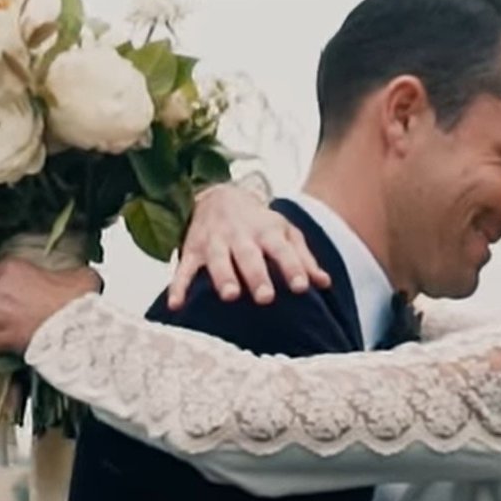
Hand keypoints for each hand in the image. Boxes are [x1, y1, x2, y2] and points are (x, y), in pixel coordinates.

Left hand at [0, 259, 101, 355]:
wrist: (76, 330)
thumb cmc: (76, 302)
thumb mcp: (81, 275)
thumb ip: (68, 273)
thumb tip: (75, 278)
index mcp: (13, 268)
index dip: (11, 280)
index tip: (21, 287)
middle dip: (6, 302)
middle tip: (26, 309)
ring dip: (1, 324)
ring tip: (20, 330)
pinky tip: (9, 347)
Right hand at [167, 183, 330, 309]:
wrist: (218, 195)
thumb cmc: (258, 222)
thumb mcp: (284, 232)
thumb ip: (304, 258)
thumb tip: (325, 283)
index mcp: (267, 231)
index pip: (282, 250)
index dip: (292, 267)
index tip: (301, 287)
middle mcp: (240, 236)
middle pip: (249, 256)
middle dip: (256, 275)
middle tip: (265, 298)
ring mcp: (214, 242)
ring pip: (218, 260)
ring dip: (223, 277)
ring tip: (230, 296)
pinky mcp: (191, 250)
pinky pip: (183, 269)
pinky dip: (178, 286)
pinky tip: (176, 305)